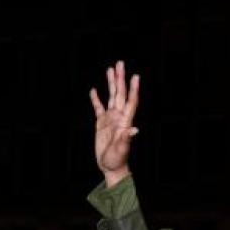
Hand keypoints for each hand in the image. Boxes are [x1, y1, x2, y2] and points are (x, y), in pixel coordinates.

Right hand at [89, 60, 140, 186]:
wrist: (110, 166)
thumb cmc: (118, 159)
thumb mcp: (122, 149)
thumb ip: (127, 138)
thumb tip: (135, 130)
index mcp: (125, 121)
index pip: (130, 101)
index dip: (133, 89)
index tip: (135, 76)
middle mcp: (119, 117)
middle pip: (120, 94)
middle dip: (120, 79)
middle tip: (120, 63)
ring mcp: (110, 119)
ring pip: (111, 97)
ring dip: (111, 83)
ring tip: (110, 69)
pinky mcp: (101, 123)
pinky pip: (98, 108)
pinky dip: (95, 99)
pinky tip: (93, 90)